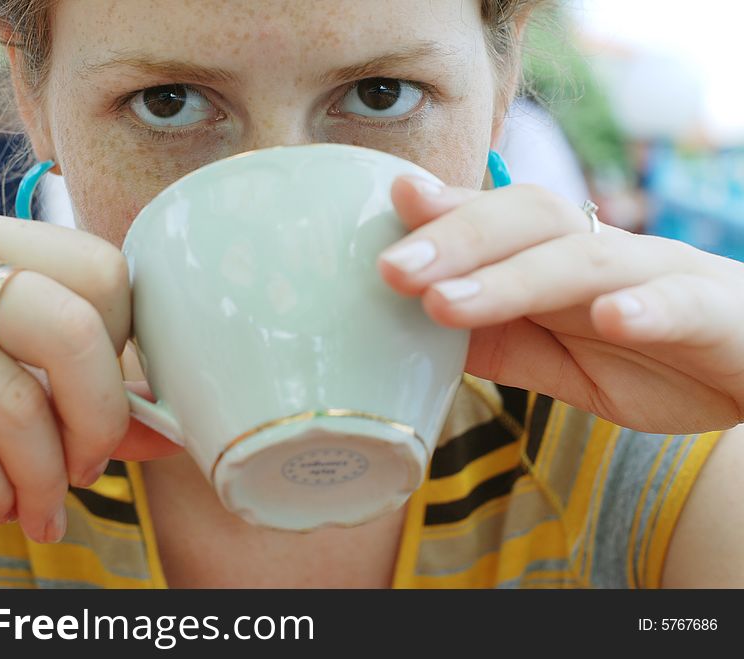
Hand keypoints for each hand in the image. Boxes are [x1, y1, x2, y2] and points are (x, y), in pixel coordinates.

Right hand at [0, 207, 178, 543]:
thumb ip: (91, 390)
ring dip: (46, 476)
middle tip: (91, 465)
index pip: (103, 272)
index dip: (125, 350)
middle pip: (68, 329)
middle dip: (100, 418)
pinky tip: (0, 503)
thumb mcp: (14, 367)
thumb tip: (171, 433)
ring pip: (14, 403)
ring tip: (45, 506)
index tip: (110, 399)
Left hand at [379, 178, 743, 433]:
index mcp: (560, 259)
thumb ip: (499, 341)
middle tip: (392, 268)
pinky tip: (610, 317)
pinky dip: (644, 307)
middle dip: (456, 239)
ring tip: (448, 303)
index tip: (394, 202)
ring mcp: (658, 277)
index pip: (498, 220)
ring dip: (513, 279)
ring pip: (584, 260)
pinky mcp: (712, 315)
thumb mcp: (558, 358)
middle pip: (529, 221)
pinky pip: (678, 304)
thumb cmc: (647, 355)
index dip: (446, 211)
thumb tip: (417, 332)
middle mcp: (604, 253)